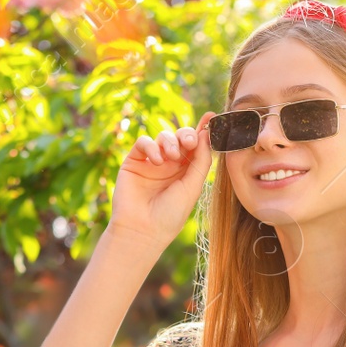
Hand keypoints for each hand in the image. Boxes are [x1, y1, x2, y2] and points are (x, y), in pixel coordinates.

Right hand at [108, 112, 214, 249]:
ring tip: (171, 157)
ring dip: (170, 142)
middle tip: (189, 143)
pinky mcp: (134, 162)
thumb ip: (201, 160)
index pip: (196, 146)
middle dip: (186, 135)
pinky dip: (151, 146)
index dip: (203, 131)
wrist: (142, 230)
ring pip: (163, 136)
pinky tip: (157, 160)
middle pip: (180, 137)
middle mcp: (170, 165)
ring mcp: (151, 162)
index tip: (211, 117)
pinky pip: (143, 142)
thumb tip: (206, 133)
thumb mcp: (192, 186)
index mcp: (186, 171)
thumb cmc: (170, 214)